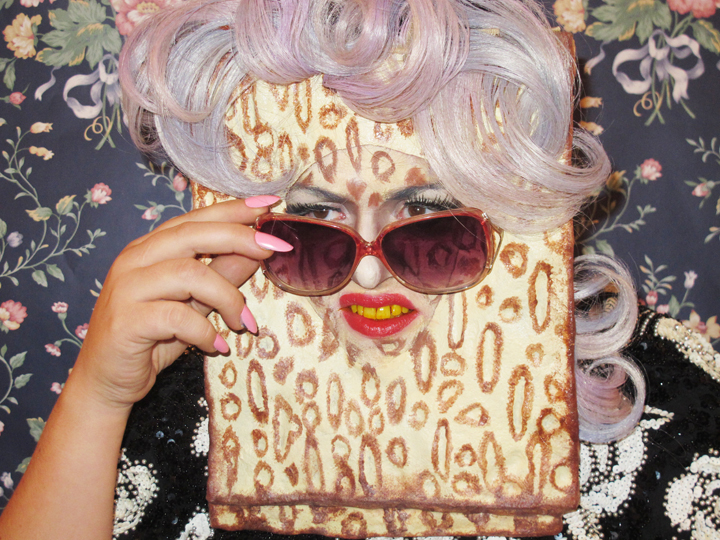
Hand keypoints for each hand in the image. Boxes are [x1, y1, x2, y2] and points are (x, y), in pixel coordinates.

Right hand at [70, 197, 285, 410]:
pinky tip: (215, 346)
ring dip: (227, 297)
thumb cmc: (152, 338)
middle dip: (240, 239)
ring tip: (243, 323)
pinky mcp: (125, 320)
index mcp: (150, 248)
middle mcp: (135, 260)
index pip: (195, 219)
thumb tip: (257, 250)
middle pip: (192, 235)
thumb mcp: (196, 303)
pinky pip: (176, 316)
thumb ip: (221, 274)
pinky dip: (204, 331)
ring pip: (189, 273)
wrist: (107, 381)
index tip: (269, 205)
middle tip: (276, 250)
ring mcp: (127, 288)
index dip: (233, 210)